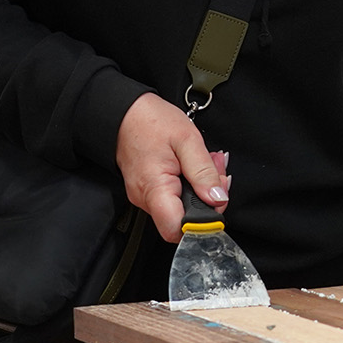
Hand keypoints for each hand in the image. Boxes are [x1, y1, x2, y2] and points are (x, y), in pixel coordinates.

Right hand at [116, 93, 228, 240]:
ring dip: (202, 188)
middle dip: (210, 199)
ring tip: (207, 163)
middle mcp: (145, 199)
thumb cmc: (151, 121)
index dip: (202, 224)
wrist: (124, 112)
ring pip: (182, 207)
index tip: (217, 202)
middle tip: (218, 172)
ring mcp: (144, 197)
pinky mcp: (147, 191)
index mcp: (154, 188)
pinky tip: (194, 166)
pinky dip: (190, 184)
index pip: (176, 230)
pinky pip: (174, 197)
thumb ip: (204, 172)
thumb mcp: (187, 139)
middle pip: (184, 219)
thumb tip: (218, 199)